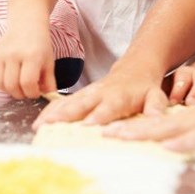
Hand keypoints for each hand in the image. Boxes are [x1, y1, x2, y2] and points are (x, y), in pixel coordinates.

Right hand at [0, 29, 56, 98]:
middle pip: (12, 85)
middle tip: (27, 90)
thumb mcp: (49, 62)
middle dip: (21, 94)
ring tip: (17, 86)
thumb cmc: (39, 44)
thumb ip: (49, 82)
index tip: (36, 92)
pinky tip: (7, 80)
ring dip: (9, 90)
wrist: (26, 25)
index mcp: (31, 56)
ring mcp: (0, 55)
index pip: (28, 83)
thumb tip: (49, 97)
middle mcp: (13, 55)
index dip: (32, 93)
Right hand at [33, 65, 168, 128]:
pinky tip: (39, 122)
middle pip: (82, 103)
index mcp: (120, 96)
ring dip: (53, 113)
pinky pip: (64, 103)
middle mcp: (101, 93)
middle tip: (50, 125)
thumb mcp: (156, 96)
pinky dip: (51, 111)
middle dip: (66, 114)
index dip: (99, 115)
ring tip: (38, 126)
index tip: (88, 125)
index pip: (109, 106)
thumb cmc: (146, 87)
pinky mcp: (82, 95)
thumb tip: (156, 119)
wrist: (136, 67)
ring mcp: (89, 93)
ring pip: (69, 102)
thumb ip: (156, 108)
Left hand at [104, 74, 194, 152]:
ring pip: (171, 127)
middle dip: (129, 130)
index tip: (111, 132)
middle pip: (157, 124)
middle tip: (103, 134)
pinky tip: (167, 145)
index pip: (159, 123)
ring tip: (119, 137)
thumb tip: (186, 141)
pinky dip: (182, 141)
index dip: (135, 128)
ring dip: (145, 133)